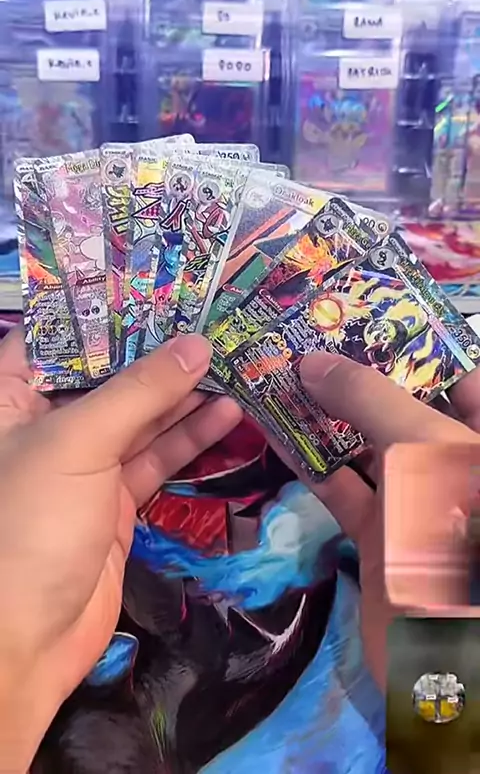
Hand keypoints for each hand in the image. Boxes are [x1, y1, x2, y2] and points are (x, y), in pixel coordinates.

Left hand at [0, 329, 241, 773]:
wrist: (25, 640)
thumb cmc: (28, 523)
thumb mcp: (77, 443)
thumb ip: (139, 392)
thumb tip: (196, 344)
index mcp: (11, 397)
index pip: (57, 335)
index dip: (105, 309)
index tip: (161, 285)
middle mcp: (45, 424)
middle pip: (107, 374)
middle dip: (158, 350)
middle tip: (213, 318)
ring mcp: (83, 465)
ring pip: (139, 416)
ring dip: (184, 393)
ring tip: (234, 361)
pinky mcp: (115, 501)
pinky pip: (156, 457)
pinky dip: (191, 437)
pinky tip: (228, 413)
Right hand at [279, 351, 479, 690]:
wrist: (449, 662)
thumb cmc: (456, 530)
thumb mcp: (423, 449)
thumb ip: (369, 398)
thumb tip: (311, 359)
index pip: (453, 369)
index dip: (408, 338)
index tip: (354, 307)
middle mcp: (450, 460)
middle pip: (401, 401)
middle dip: (355, 369)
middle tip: (300, 330)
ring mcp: (413, 499)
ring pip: (363, 440)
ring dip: (322, 411)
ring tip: (276, 367)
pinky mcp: (375, 534)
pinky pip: (337, 484)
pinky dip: (306, 458)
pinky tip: (271, 427)